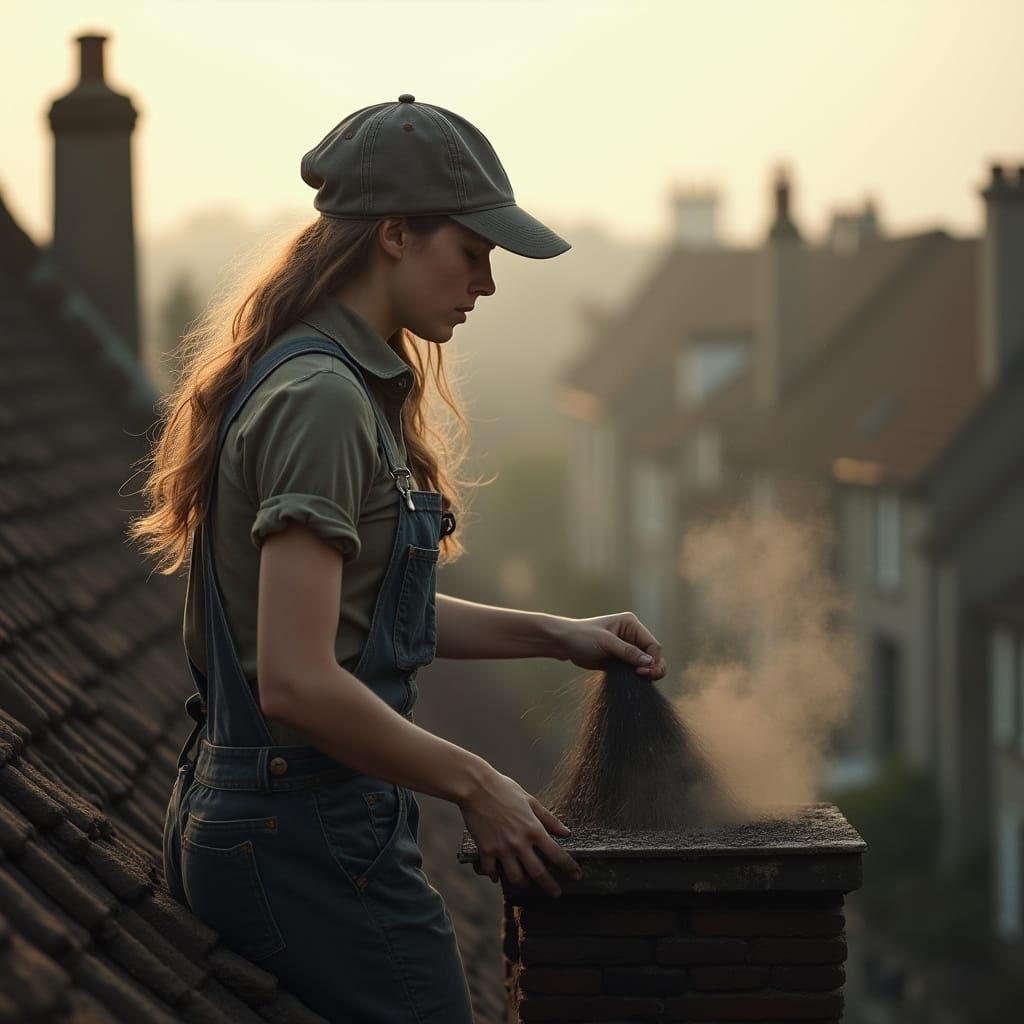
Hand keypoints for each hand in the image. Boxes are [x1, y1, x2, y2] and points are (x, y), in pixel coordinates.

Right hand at [458, 767, 581, 897]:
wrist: (475, 786)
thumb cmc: (504, 789)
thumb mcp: (530, 801)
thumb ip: (549, 819)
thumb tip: (567, 833)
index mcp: (533, 829)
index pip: (557, 855)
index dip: (569, 868)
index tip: (577, 876)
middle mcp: (519, 843)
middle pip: (539, 873)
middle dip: (550, 887)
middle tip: (556, 893)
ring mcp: (501, 848)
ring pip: (516, 878)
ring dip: (524, 884)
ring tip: (528, 884)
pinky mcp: (485, 850)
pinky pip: (492, 872)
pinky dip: (496, 876)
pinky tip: (498, 876)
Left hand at [553, 611, 666, 680]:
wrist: (563, 643)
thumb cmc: (582, 637)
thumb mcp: (605, 642)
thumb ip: (627, 652)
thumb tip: (649, 662)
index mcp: (631, 625)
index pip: (653, 645)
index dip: (653, 660)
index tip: (642, 671)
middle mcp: (632, 635)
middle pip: (653, 655)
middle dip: (653, 668)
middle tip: (642, 677)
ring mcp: (627, 648)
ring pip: (646, 664)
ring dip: (646, 673)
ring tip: (638, 680)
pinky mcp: (620, 659)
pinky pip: (635, 669)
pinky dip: (637, 676)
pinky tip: (632, 681)